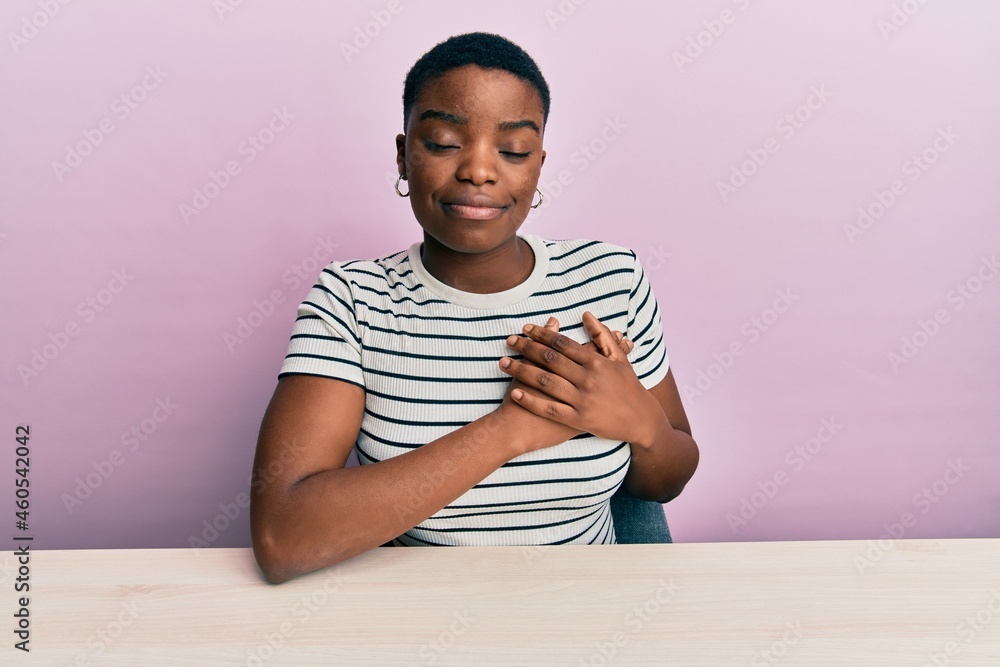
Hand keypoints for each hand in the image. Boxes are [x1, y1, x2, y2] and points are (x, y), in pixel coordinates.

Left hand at [499, 311, 661, 446]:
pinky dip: (531, 401)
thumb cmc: (629, 387)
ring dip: (521, 371)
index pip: (563, 343)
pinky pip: (549, 409)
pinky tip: (515, 392)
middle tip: (509, 340)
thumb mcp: (620, 358)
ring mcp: (582, 400)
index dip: (542, 334)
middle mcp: (587, 379)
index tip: (526, 328)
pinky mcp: (578, 419)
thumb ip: (602, 335)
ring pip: (545, 382)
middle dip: (526, 348)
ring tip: (503, 363)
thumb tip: (585, 314)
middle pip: (550, 359)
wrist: (641, 420)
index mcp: (596, 362)